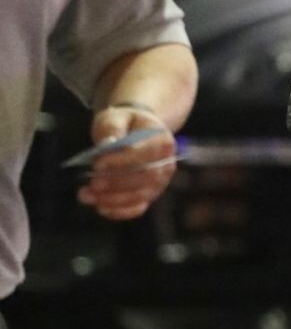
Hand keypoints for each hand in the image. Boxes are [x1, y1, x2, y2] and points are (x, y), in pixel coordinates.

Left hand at [77, 104, 177, 220]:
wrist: (135, 133)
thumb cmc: (125, 124)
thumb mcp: (116, 117)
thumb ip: (112, 127)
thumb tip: (107, 144)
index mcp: (162, 141)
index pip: (145, 154)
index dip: (121, 161)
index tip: (97, 163)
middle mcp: (166, 164)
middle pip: (144, 178)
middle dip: (116, 183)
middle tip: (93, 183)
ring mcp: (159, 183)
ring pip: (140, 196)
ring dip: (112, 199)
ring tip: (87, 195)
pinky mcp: (149, 196)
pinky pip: (138, 209)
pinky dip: (119, 212)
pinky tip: (100, 208)